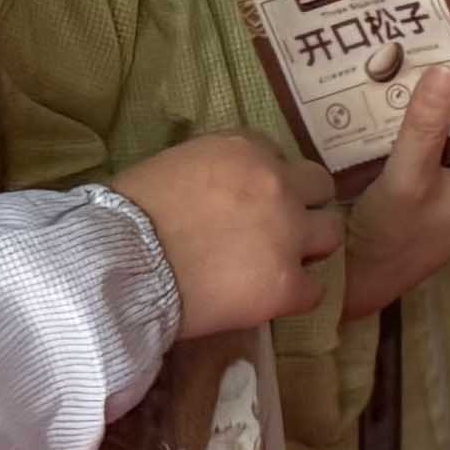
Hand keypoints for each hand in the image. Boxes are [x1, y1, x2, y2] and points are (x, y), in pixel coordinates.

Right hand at [115, 130, 344, 338]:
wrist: (119, 266)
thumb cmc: (127, 216)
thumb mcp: (172, 166)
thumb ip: (212, 171)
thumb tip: (221, 191)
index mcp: (245, 148)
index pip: (278, 156)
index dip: (267, 181)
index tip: (250, 201)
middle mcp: (276, 183)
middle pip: (319, 187)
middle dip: (302, 207)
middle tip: (275, 232)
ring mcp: (287, 234)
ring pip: (330, 234)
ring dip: (308, 248)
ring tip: (277, 266)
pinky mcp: (287, 284)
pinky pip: (316, 290)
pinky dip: (296, 296)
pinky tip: (270, 300)